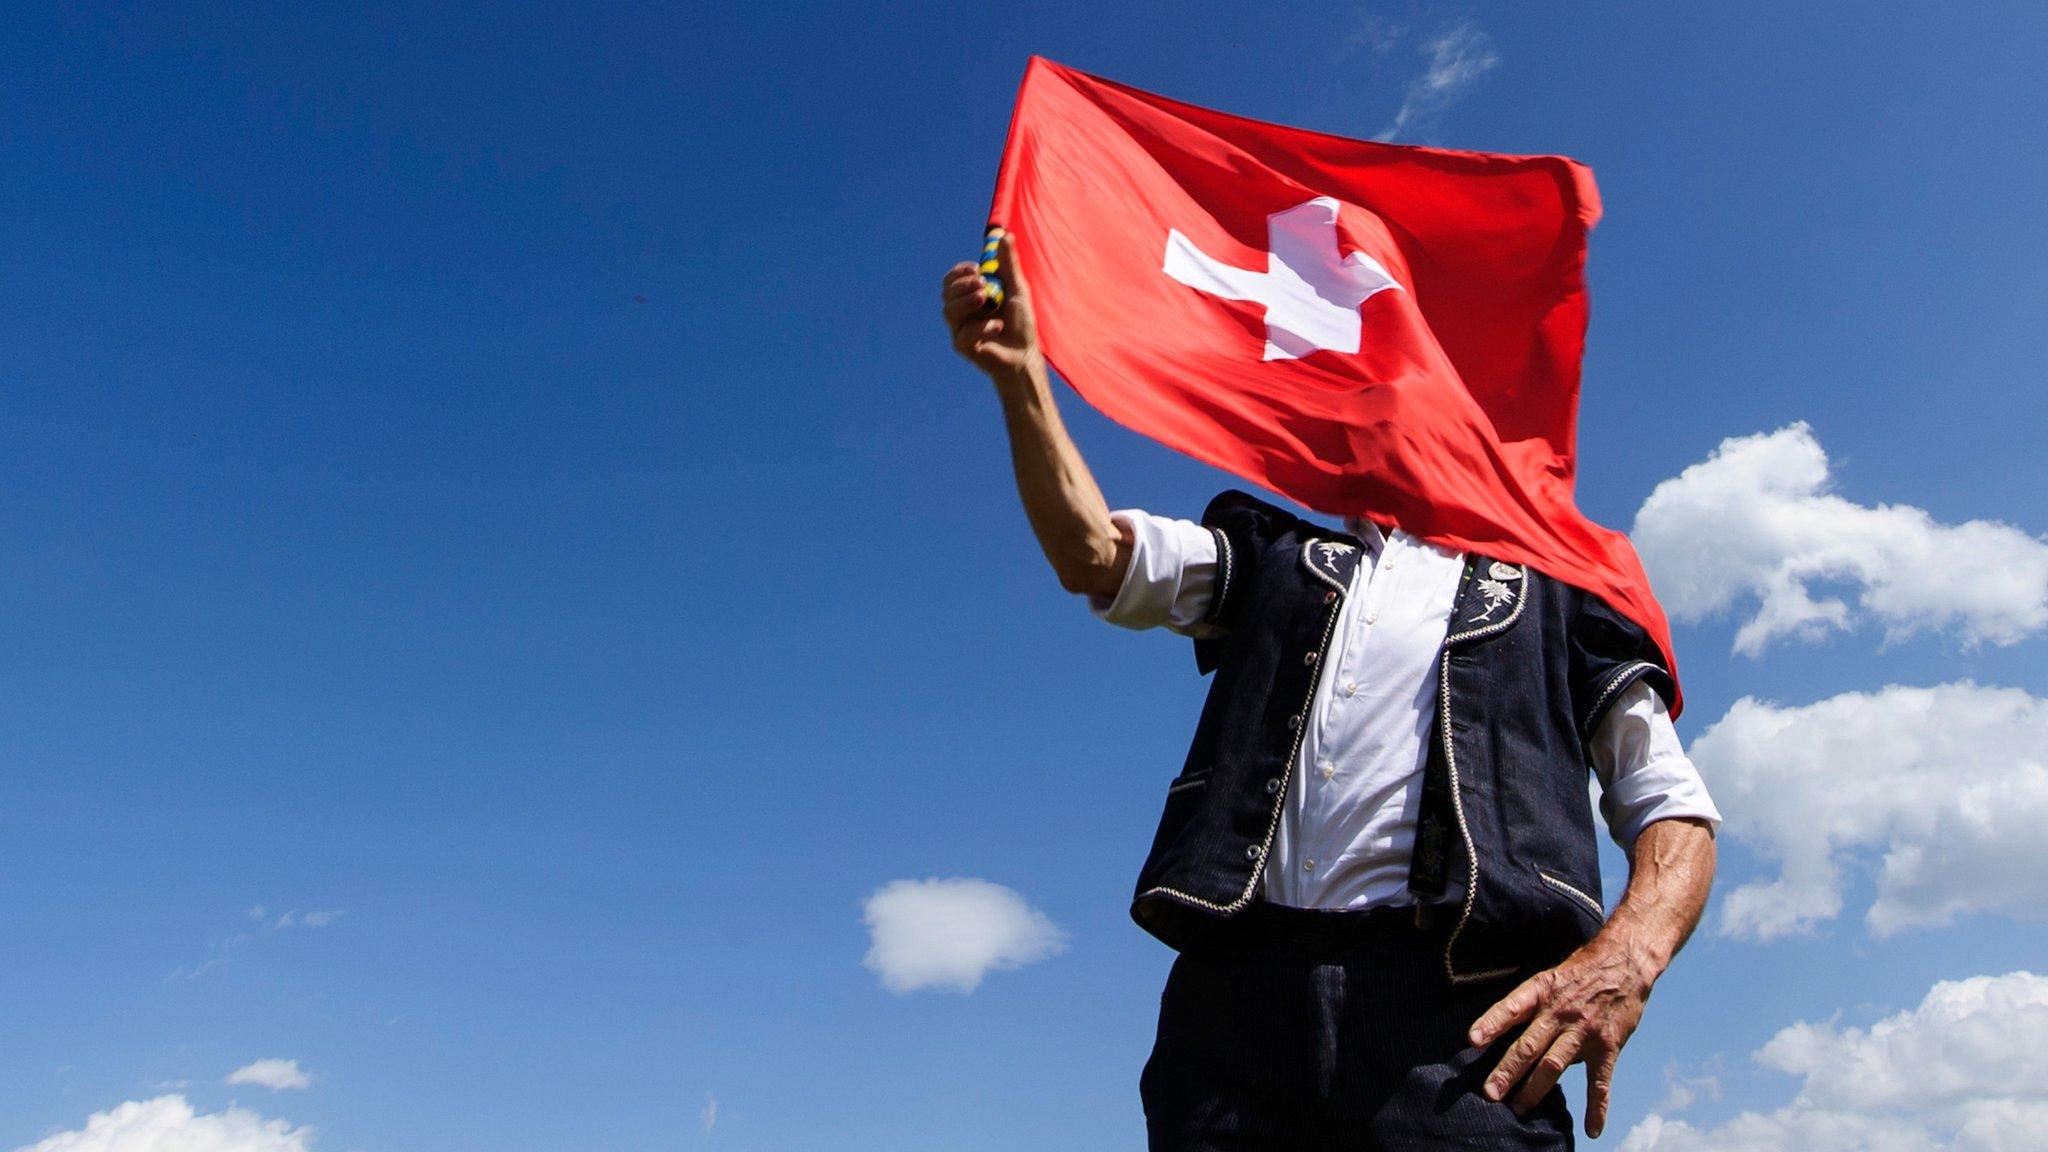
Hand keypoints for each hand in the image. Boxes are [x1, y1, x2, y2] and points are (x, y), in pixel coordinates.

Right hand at [941, 230, 1040, 384]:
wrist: (1025, 354)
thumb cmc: (1021, 322)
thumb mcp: (1017, 289)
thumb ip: (1009, 264)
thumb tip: (1004, 235)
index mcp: (970, 295)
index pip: (953, 278)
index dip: (960, 271)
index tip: (976, 268)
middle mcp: (962, 311)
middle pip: (946, 292)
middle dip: (962, 284)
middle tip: (982, 283)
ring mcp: (960, 329)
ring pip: (948, 311)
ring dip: (966, 302)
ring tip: (986, 300)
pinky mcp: (963, 347)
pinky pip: (963, 334)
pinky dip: (981, 328)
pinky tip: (998, 327)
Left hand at [1468, 937, 1656, 1138]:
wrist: (1624, 962)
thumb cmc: (1578, 972)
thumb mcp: (1548, 978)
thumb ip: (1529, 1006)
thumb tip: (1502, 1034)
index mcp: (1541, 991)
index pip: (1511, 1007)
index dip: (1491, 1023)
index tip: (1472, 1040)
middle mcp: (1560, 1012)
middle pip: (1529, 1045)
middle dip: (1507, 1071)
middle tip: (1490, 1093)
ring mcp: (1584, 1031)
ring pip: (1554, 1065)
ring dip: (1534, 1090)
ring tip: (1518, 1108)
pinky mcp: (1607, 1046)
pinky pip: (1600, 1082)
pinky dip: (1597, 1107)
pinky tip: (1591, 1129)